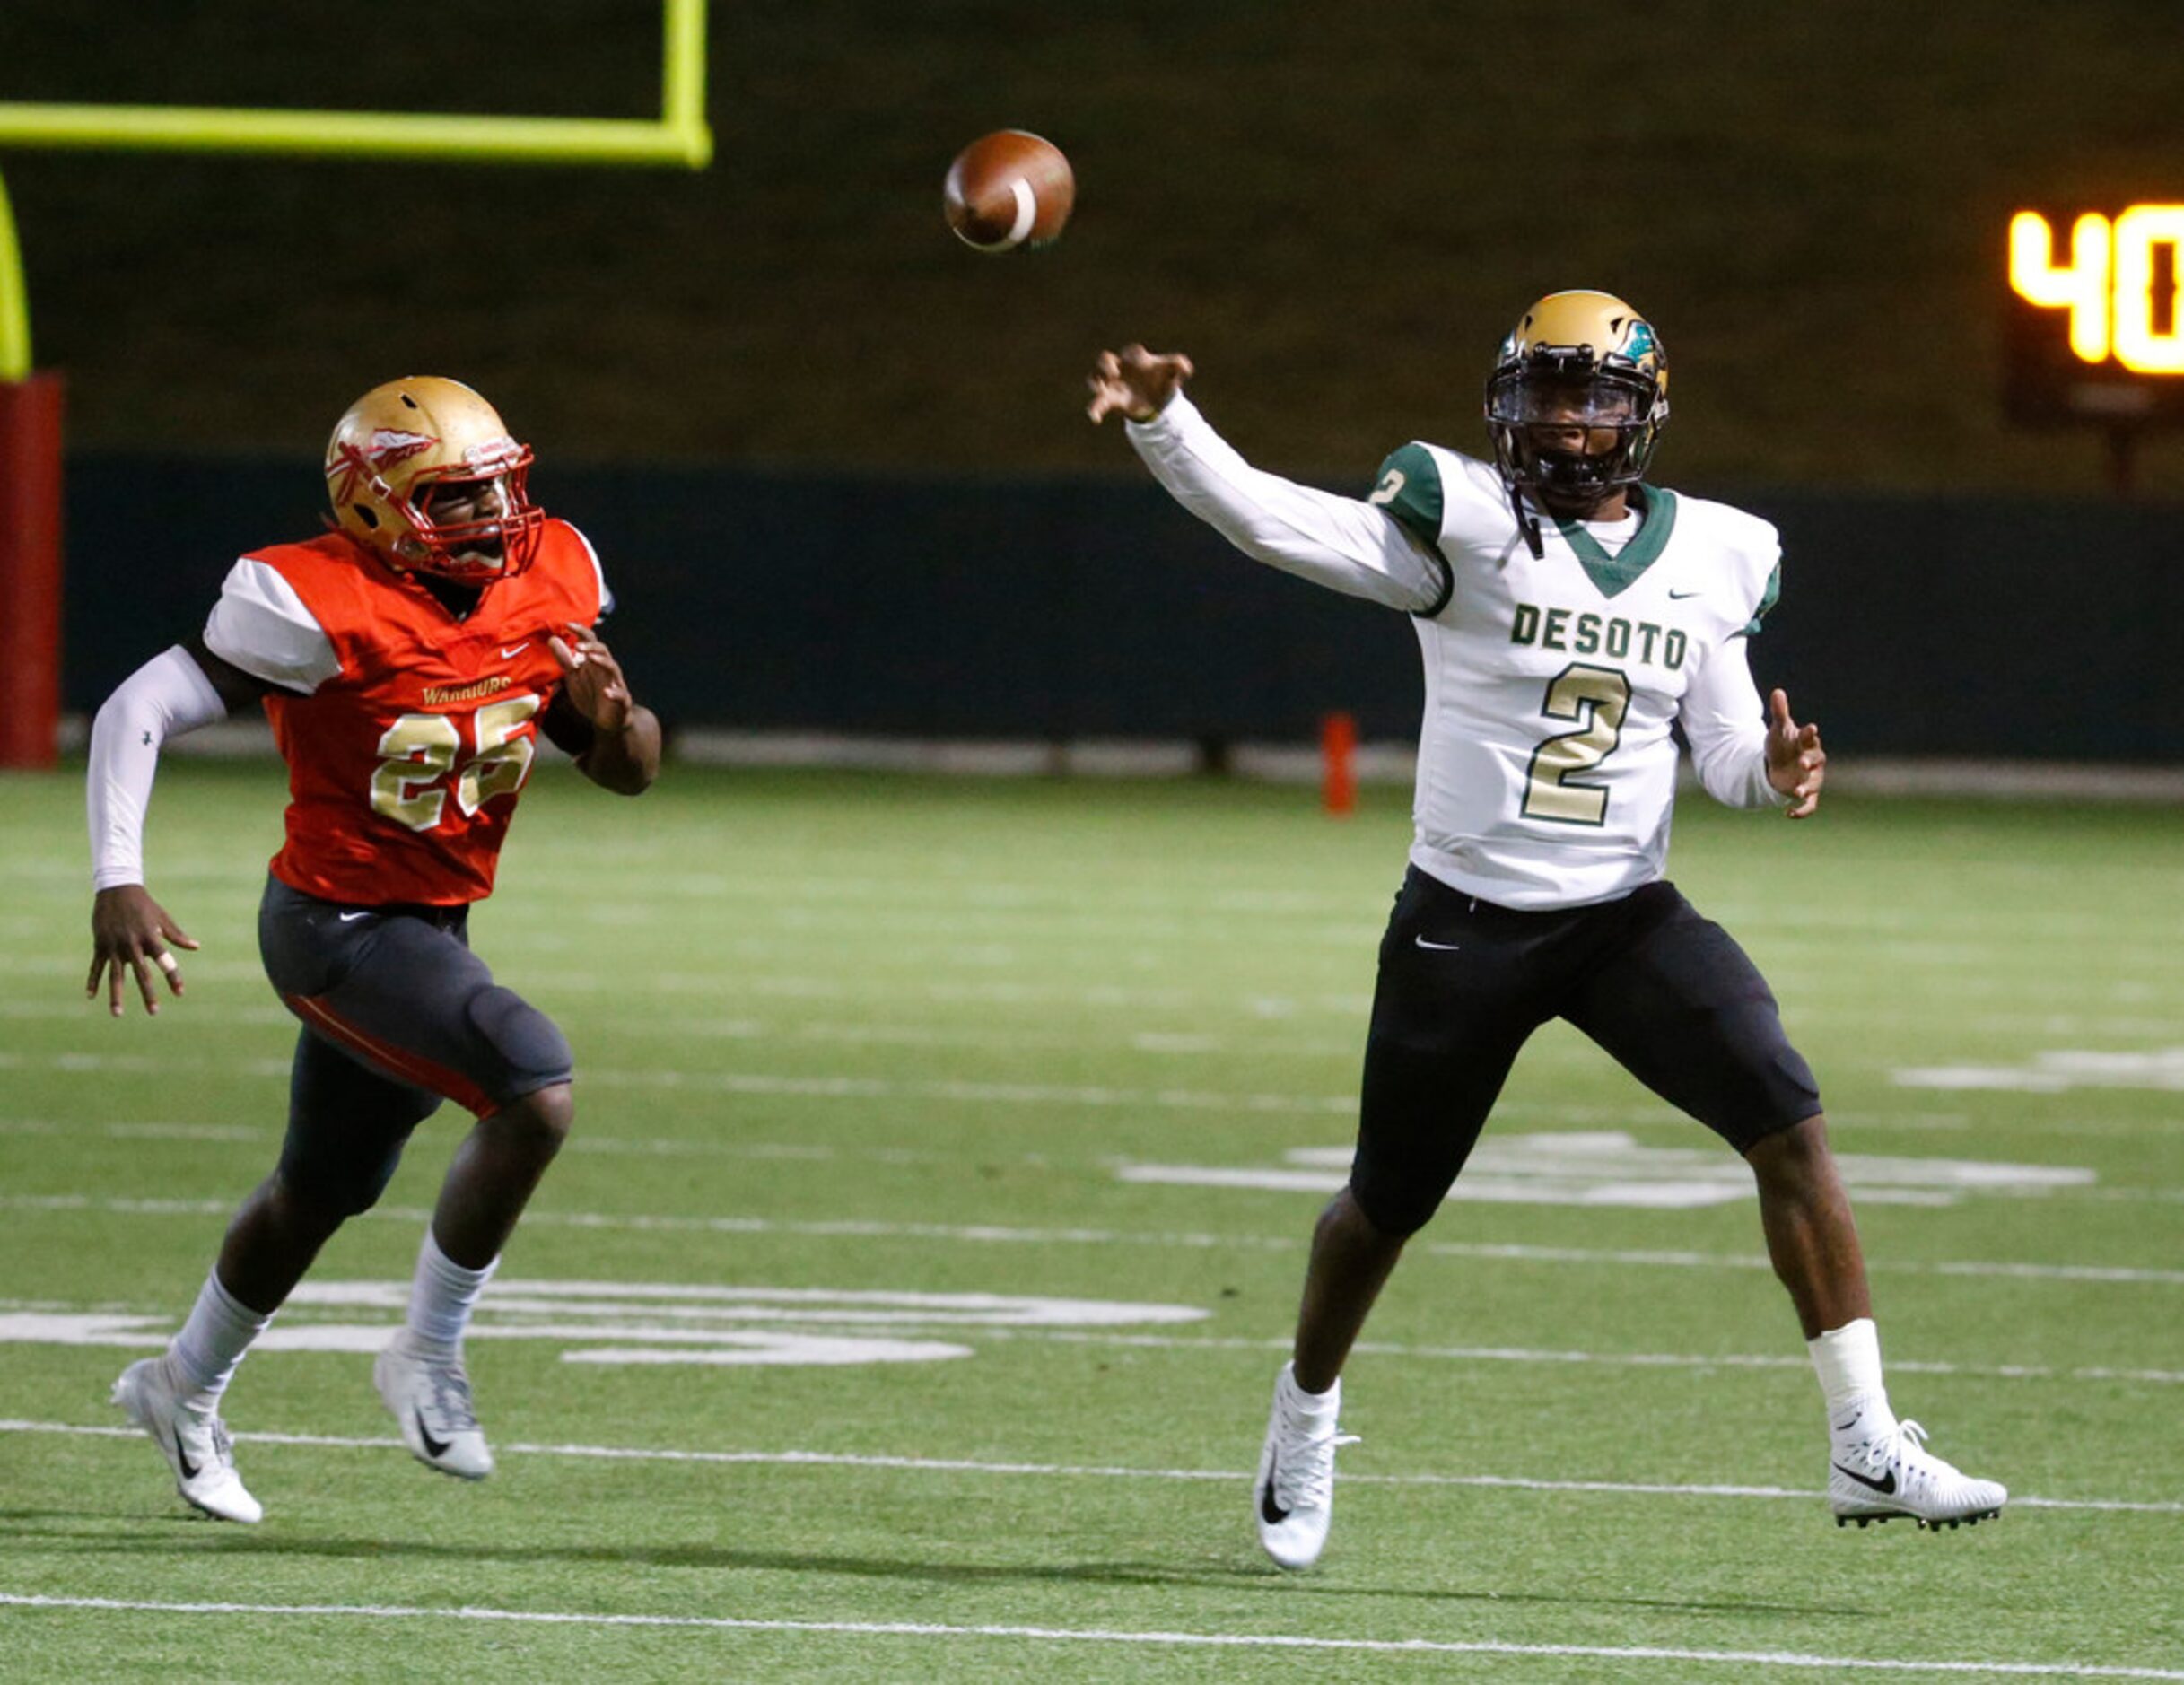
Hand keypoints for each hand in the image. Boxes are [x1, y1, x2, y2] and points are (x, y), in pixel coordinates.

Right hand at [87, 885, 199, 1016]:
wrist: (116, 889)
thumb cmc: (144, 905)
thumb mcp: (162, 918)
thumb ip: (176, 935)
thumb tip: (196, 947)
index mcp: (150, 937)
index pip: (164, 960)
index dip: (173, 976)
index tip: (180, 992)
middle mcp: (132, 943)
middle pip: (141, 973)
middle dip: (148, 993)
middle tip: (154, 1012)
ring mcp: (114, 945)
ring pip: (115, 975)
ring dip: (116, 995)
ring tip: (118, 1014)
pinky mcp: (100, 945)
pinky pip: (96, 967)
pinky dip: (93, 981)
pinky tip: (90, 996)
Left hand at [550, 622, 634, 735]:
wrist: (607, 720)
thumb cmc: (591, 694)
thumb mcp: (573, 676)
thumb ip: (564, 658)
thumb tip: (552, 639)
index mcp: (594, 662)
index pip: (590, 641)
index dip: (581, 632)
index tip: (568, 625)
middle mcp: (606, 669)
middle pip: (603, 651)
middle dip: (591, 646)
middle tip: (578, 646)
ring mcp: (615, 684)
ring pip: (613, 668)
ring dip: (603, 662)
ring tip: (591, 659)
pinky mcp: (622, 701)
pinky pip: (620, 695)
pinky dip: (614, 693)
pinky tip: (606, 692)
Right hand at [1086, 344, 1193, 424]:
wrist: (1155, 400)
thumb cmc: (1161, 380)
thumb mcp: (1172, 373)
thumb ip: (1179, 366)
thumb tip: (1187, 369)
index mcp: (1134, 359)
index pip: (1131, 352)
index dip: (1135, 355)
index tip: (1142, 361)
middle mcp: (1119, 368)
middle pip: (1105, 359)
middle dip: (1106, 364)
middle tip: (1115, 373)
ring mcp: (1112, 384)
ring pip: (1095, 378)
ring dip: (1096, 383)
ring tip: (1102, 390)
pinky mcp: (1109, 400)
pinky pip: (1097, 403)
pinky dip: (1094, 410)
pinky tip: (1095, 419)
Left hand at [1766, 689, 1824, 818]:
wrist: (1779, 764)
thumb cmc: (1782, 745)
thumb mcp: (1778, 730)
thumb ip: (1780, 713)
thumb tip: (1777, 691)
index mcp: (1807, 744)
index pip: (1810, 737)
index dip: (1809, 733)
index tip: (1810, 728)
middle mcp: (1812, 761)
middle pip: (1817, 761)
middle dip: (1811, 763)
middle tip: (1803, 763)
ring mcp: (1810, 779)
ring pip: (1815, 784)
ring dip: (1807, 788)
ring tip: (1797, 792)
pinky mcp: (1805, 794)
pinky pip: (1810, 806)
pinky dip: (1801, 812)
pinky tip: (1787, 814)